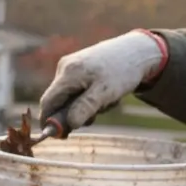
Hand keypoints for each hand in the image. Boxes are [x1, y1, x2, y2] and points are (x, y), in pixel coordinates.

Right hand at [40, 30, 167, 129]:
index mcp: (68, 74)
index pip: (47, 102)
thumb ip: (85, 108)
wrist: (137, 50)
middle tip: (93, 118)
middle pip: (57, 100)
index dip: (49, 121)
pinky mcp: (78, 67)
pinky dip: (87, 96)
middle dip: (72, 113)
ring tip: (105, 101)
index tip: (60, 135)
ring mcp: (70, 66)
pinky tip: (103, 92)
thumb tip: (69, 124)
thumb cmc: (123, 71)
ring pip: (68, 96)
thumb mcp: (105, 93)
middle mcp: (64, 68)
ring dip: (83, 105)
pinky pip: (75, 89)